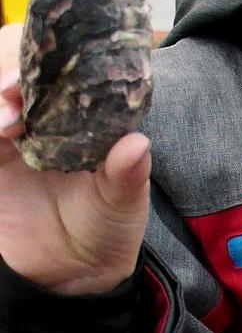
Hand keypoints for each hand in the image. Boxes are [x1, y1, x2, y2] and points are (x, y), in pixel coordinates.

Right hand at [0, 23, 150, 294]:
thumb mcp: (124, 202)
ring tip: (6, 118)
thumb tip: (137, 145)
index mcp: (83, 111)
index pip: (63, 62)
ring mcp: (13, 136)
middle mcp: (46, 114)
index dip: (51, 56)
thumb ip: (127, 175)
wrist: (74, 276)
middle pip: (16, 63)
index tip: (47, 67)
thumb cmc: (108, 225)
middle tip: (14, 87)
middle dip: (10, 65)